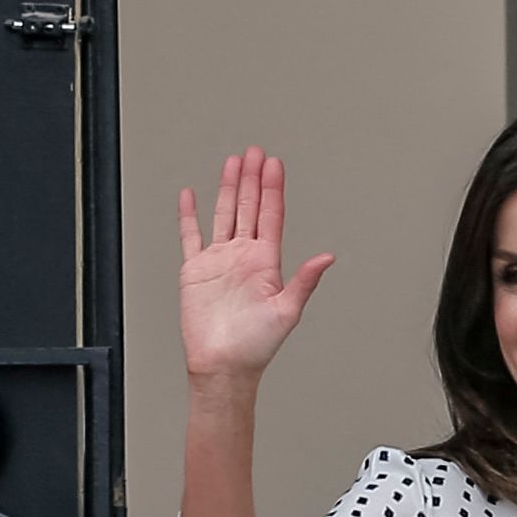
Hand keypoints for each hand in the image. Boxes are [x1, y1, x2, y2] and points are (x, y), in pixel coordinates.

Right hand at [178, 149, 334, 385]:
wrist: (223, 364)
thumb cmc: (256, 346)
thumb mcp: (287, 311)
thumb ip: (304, 281)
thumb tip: (327, 257)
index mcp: (266, 263)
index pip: (271, 216)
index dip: (273, 189)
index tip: (274, 164)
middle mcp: (244, 257)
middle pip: (249, 208)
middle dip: (253, 179)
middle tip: (256, 152)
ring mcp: (220, 261)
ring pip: (224, 214)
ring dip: (228, 189)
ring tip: (232, 163)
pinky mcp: (196, 271)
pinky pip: (190, 236)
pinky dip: (189, 215)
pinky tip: (190, 195)